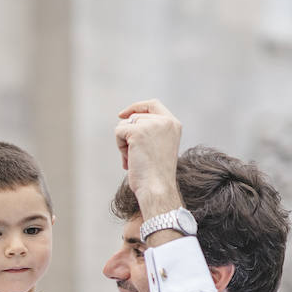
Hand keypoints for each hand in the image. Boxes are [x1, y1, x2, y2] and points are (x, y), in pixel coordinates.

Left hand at [113, 99, 182, 213]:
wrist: (157, 187)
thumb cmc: (155, 174)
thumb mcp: (158, 148)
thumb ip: (150, 133)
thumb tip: (124, 123)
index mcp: (173, 124)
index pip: (152, 105)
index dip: (136, 107)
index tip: (122, 115)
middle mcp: (165, 121)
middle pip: (134, 117)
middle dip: (128, 136)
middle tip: (136, 156)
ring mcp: (152, 125)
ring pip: (124, 125)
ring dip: (124, 143)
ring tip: (135, 159)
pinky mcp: (138, 131)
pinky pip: (118, 132)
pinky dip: (120, 147)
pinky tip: (130, 159)